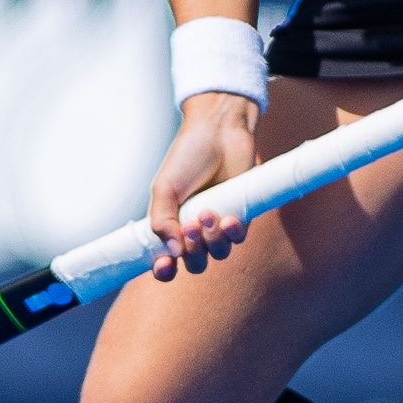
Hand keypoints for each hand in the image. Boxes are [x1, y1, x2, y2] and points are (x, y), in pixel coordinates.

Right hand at [147, 91, 259, 279]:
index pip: (166, 260)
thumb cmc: (187, 156)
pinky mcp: (241, 216)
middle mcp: (194, 229)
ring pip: (218, 254)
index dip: (165, 270)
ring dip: (213, 240)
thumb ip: (161, 221)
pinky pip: (238, 239)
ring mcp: (218, 225)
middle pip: (195, 263)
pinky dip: (232, 233)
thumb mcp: (164, 188)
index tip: (165, 265)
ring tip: (209, 213)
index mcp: (171, 224)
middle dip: (193, 251)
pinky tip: (228, 218)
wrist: (219, 132)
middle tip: (192, 225)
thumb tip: (174, 252)